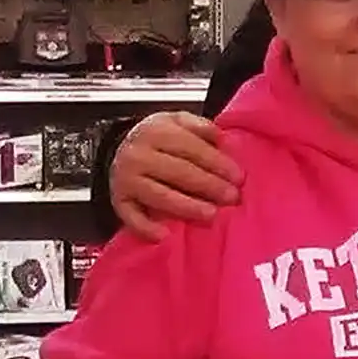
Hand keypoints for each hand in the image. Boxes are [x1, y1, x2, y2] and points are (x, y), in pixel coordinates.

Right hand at [111, 112, 242, 239]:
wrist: (120, 151)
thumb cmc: (158, 141)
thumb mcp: (176, 122)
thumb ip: (198, 126)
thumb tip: (220, 138)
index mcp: (155, 131)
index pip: (190, 147)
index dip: (216, 162)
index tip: (238, 177)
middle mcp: (138, 155)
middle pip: (178, 172)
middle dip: (208, 186)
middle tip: (232, 198)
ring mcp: (126, 179)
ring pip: (160, 195)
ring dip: (187, 207)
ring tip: (211, 215)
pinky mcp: (119, 201)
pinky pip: (131, 217)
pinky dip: (146, 227)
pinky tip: (164, 235)